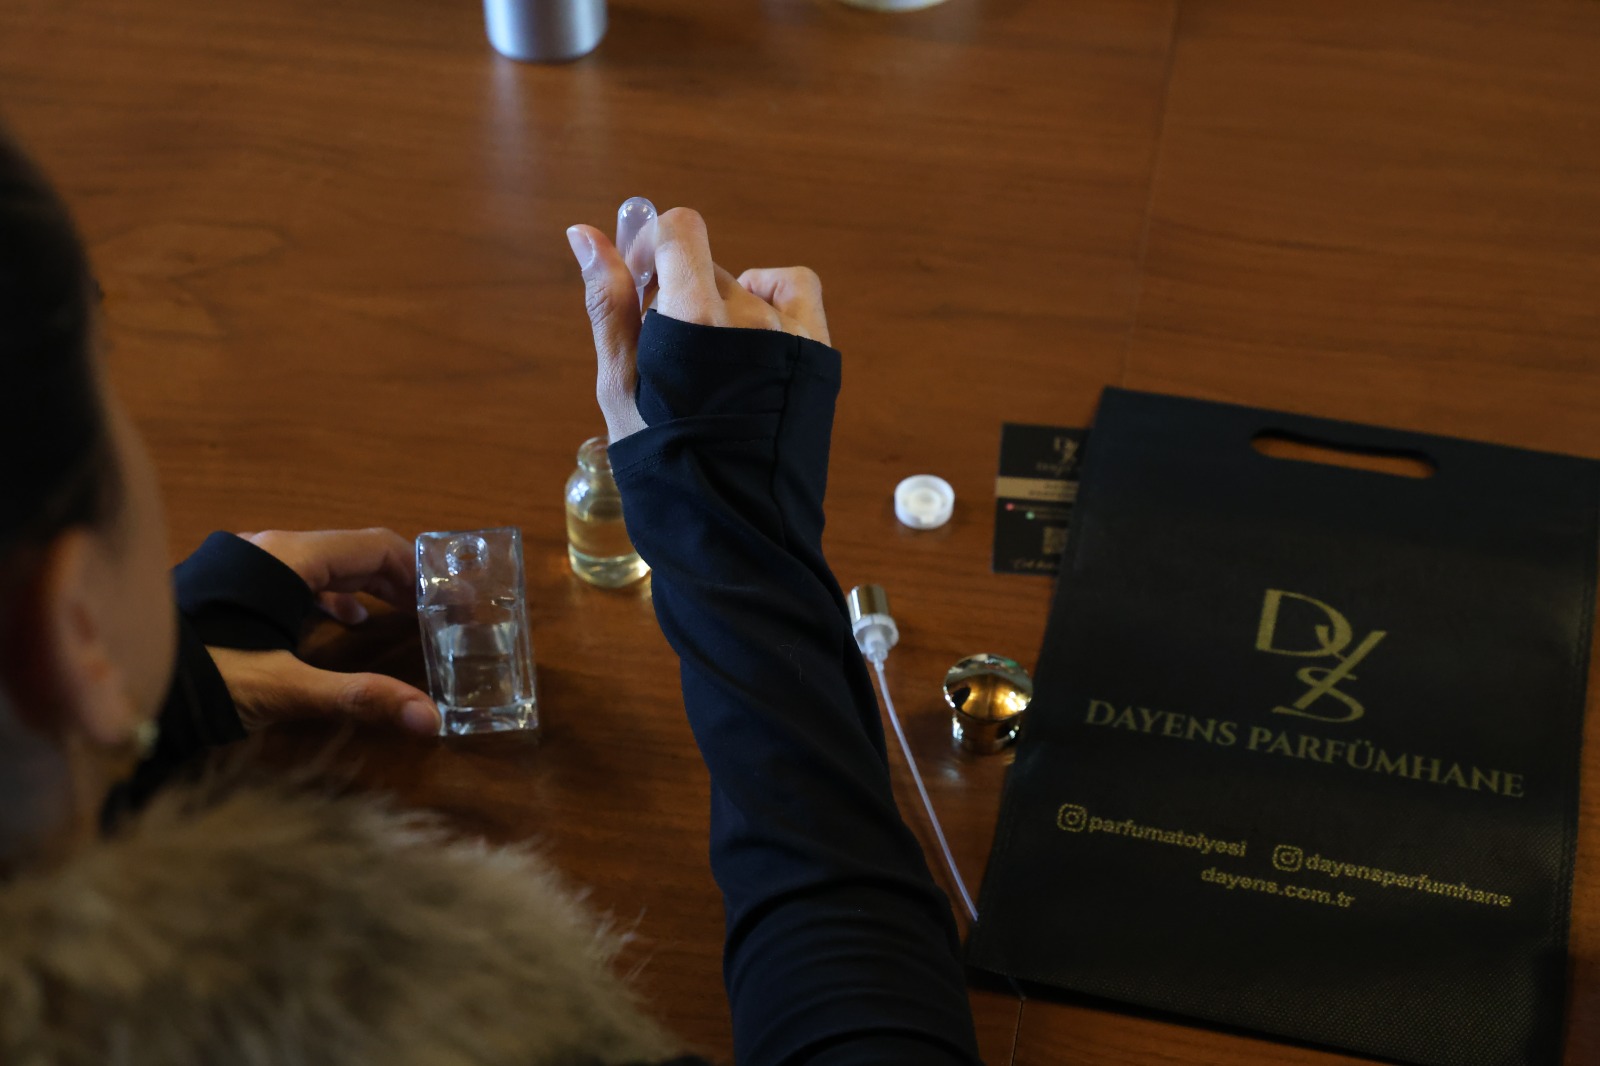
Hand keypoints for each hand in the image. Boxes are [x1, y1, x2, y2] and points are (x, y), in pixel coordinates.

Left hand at [217, 528, 438, 734]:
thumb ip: (358, 697)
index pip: (375, 546)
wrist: (125, 684)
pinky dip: (334, 596)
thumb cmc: (206, 675)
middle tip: (435, 611)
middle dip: (398, 580)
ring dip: (369, 586)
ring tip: (401, 615)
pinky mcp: (234, 584)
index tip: (451, 598)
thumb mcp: (285, 689)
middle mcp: (272, 547)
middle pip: (353, 551)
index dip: (419, 570)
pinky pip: (300, 577)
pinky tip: (348, 622)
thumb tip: (429, 719)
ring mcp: (249, 563)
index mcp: (290, 557)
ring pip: (327, 563)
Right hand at [565, 207, 830, 442]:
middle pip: (704, 270)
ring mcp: (790, 333)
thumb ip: (608, 303)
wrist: (733, 523)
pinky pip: (796, 290)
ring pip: (743, 288)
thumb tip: (584, 233)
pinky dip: (769, 294)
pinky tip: (749, 331)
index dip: (652, 245)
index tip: (638, 283)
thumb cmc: (664, 460)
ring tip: (707, 367)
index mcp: (697, 319)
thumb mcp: (621, 382)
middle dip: (678, 295)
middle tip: (666, 354)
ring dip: (719, 309)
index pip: (681, 230)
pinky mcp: (816, 352)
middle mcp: (750, 316)